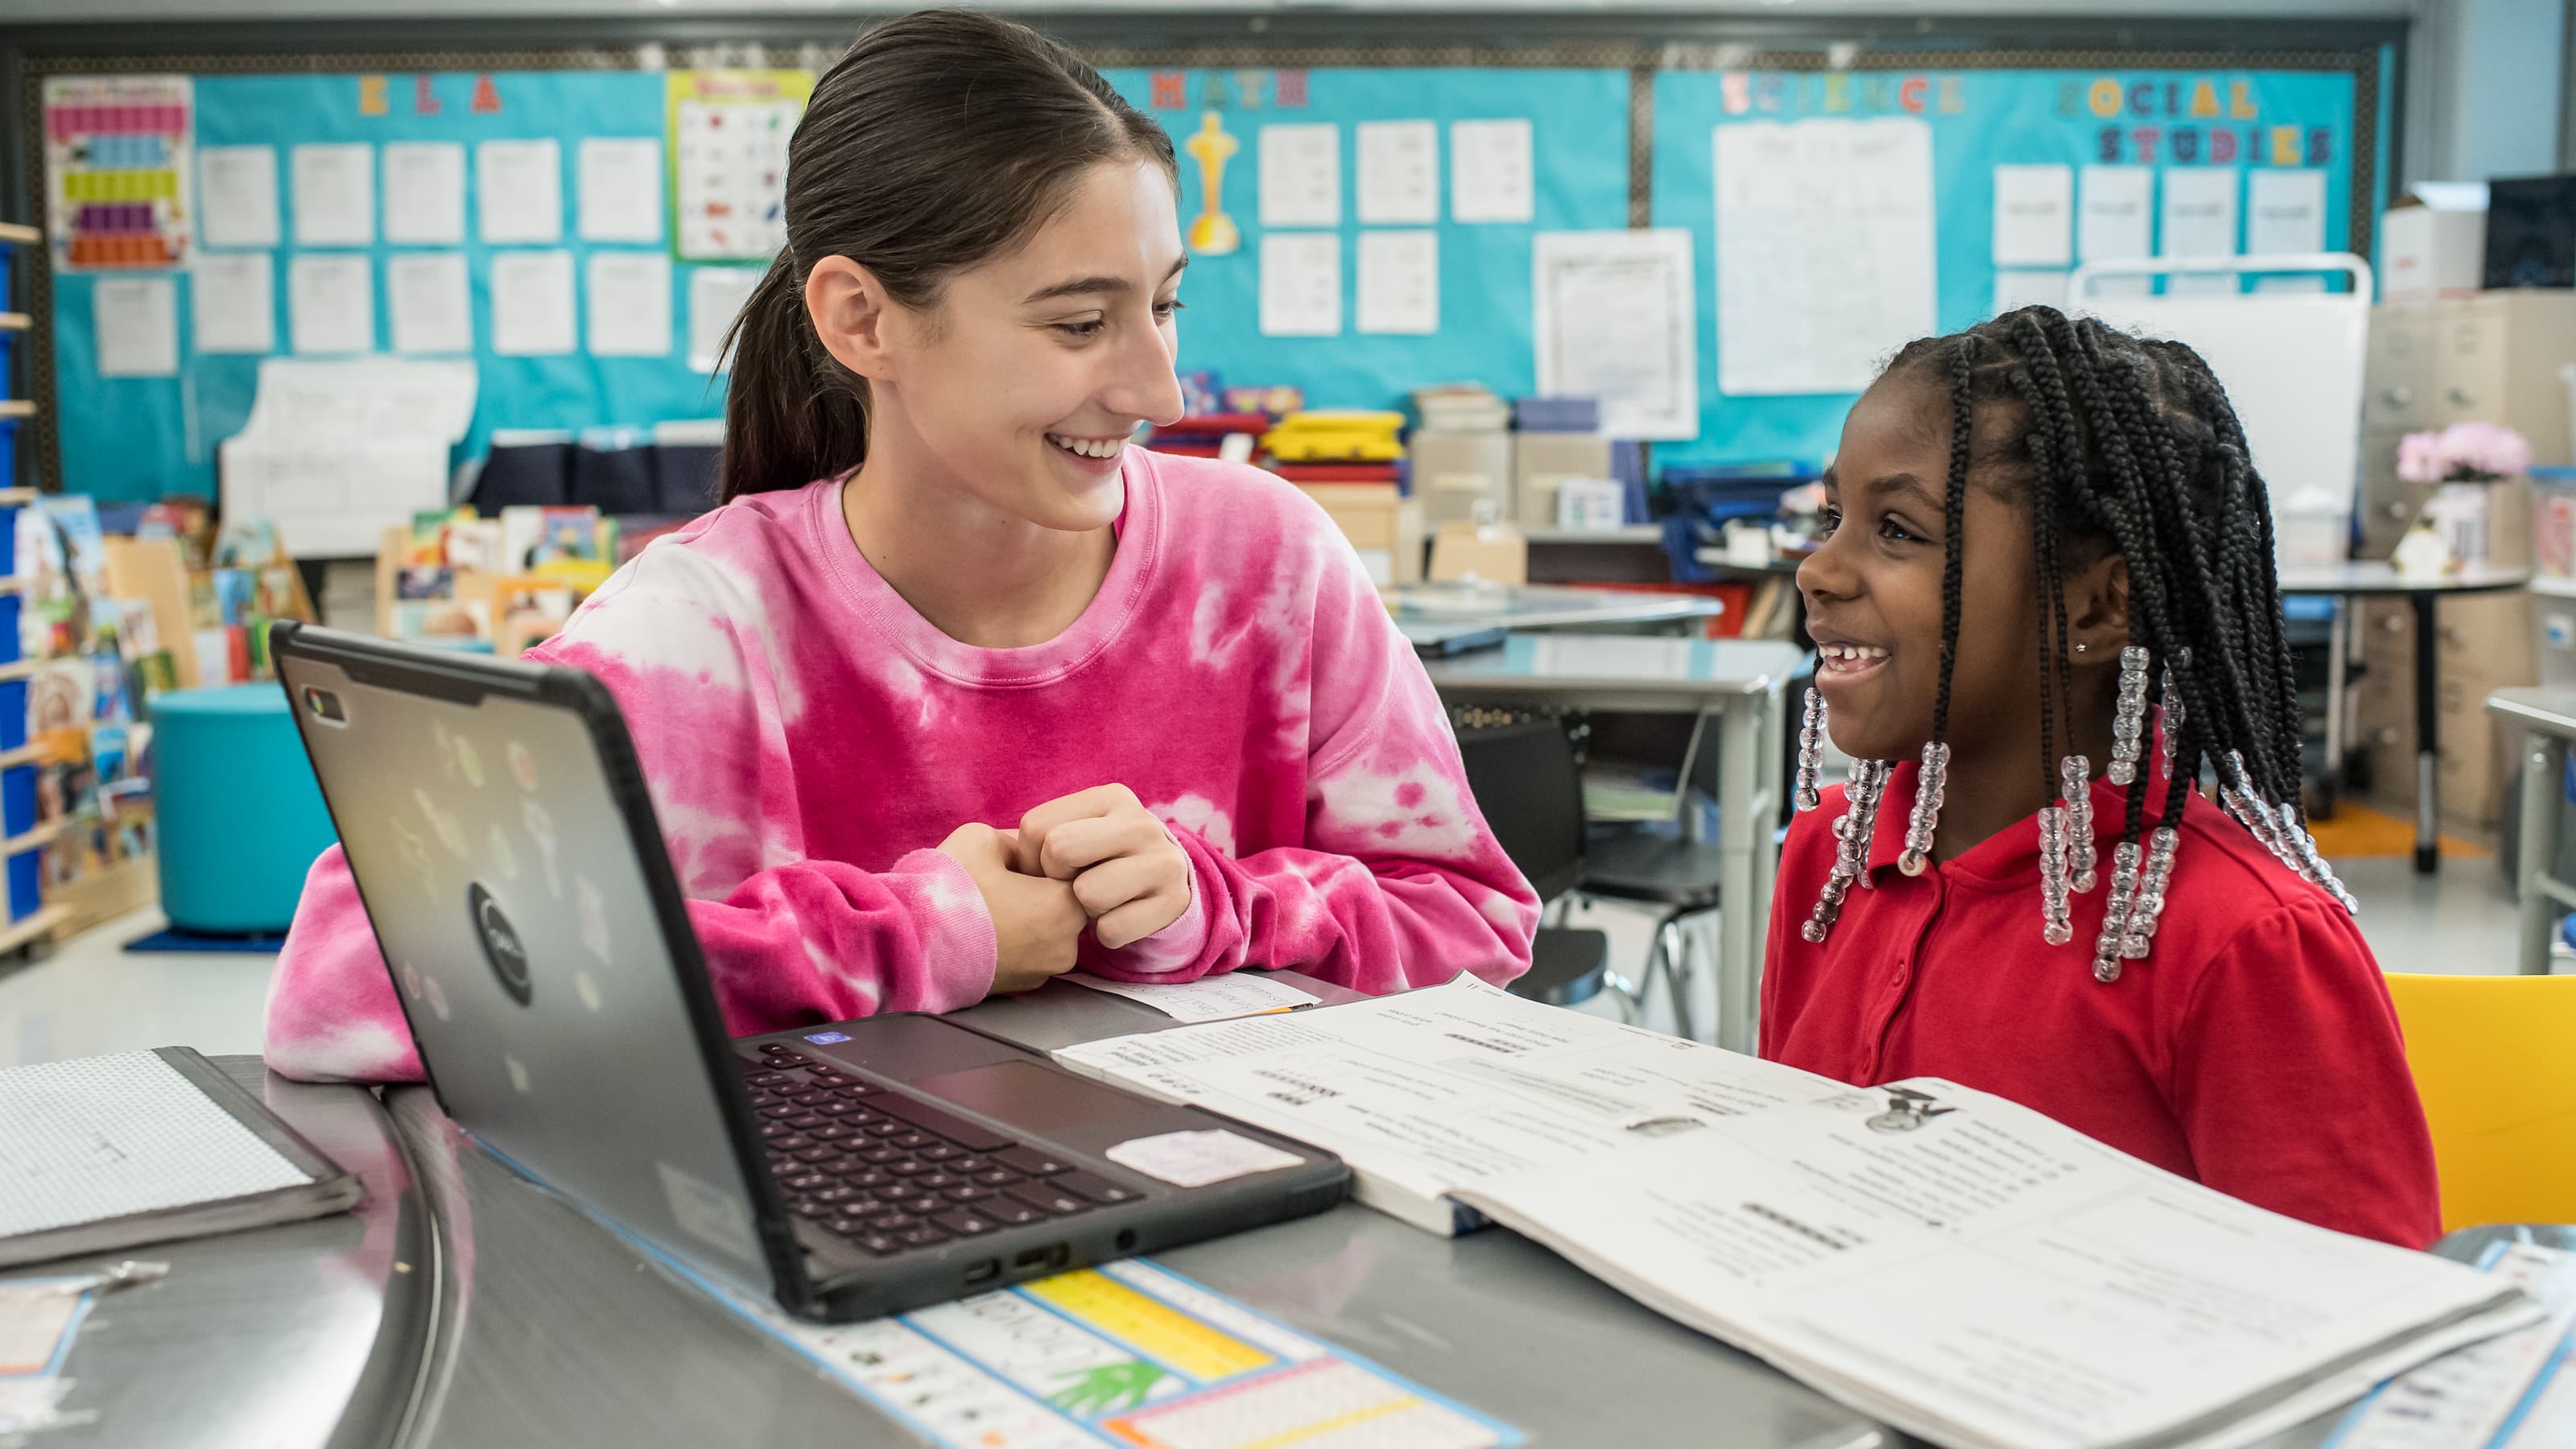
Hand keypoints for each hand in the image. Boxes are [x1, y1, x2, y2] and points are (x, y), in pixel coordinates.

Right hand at [936, 823, 1086, 994]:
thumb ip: (1019, 842)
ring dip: (1027, 919)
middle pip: (1065, 907)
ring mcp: (1042, 973)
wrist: (910, 943)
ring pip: (1046, 933)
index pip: (1078, 874)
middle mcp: (1065, 946)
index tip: (1021, 860)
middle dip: (1041, 892)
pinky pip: (1028, 955)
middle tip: (1003, 882)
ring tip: (988, 907)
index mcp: (1066, 907)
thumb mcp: (983, 838)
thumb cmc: (949, 888)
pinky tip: (984, 929)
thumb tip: (1025, 853)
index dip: (1050, 862)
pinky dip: (1013, 942)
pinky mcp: (1019, 989)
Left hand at [1014, 784, 1191, 950]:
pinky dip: (1106, 934)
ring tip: (1100, 900)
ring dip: (1083, 909)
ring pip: (1087, 894)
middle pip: (1060, 850)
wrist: (1168, 882)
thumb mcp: (1079, 830)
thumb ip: (1044, 834)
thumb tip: (996, 855)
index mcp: (1111, 797)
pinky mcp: (1173, 901)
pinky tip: (1120, 918)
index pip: (1036, 827)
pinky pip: (1111, 930)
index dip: (1030, 858)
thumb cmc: (1103, 858)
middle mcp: (1140, 822)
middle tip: (1072, 885)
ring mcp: (1162, 861)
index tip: (1050, 870)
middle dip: (1055, 879)